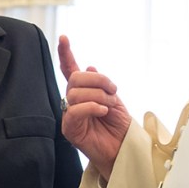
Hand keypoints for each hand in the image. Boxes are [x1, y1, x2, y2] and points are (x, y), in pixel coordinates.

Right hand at [58, 35, 131, 179]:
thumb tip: (88, 68)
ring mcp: (70, 115)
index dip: (66, 53)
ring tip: (109, 107)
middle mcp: (73, 102)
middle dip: (98, 81)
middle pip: (75, 79)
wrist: (123, 150)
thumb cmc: (119, 127)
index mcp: (83, 92)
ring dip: (99, 96)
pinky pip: (75, 110)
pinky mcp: (70, 129)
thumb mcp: (113, 99)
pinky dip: (92, 107)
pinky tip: (102, 112)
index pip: (70, 70)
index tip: (64, 38)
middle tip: (113, 91)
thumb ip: (100, 85)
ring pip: (76, 93)